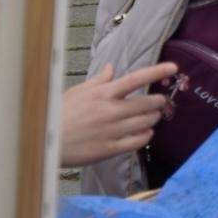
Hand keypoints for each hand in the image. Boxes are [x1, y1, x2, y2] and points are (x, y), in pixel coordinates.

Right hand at [59, 62, 176, 167]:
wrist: (43, 143)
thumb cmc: (58, 114)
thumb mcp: (76, 92)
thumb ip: (98, 81)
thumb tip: (112, 67)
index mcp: (102, 94)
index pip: (135, 79)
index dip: (157, 72)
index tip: (173, 68)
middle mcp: (110, 110)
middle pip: (147, 103)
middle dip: (158, 101)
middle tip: (159, 101)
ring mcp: (111, 131)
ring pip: (146, 122)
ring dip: (153, 118)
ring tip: (152, 116)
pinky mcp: (110, 149)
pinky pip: (138, 141)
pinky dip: (146, 136)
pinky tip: (145, 133)